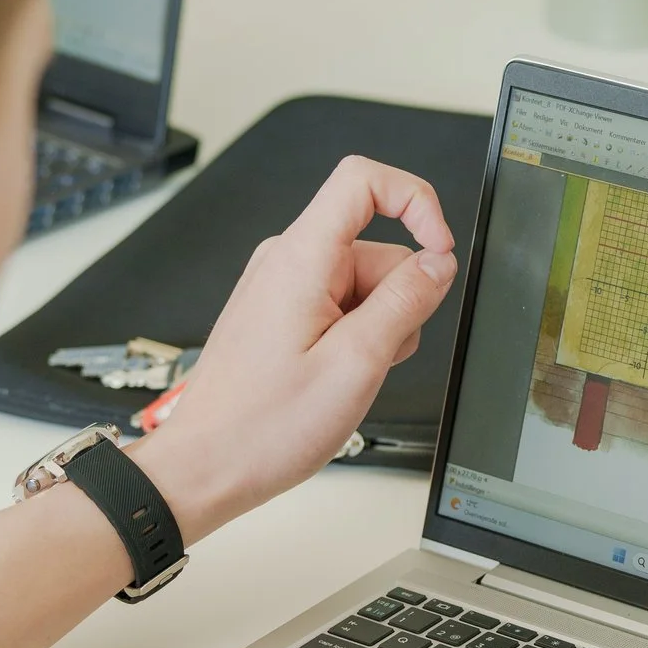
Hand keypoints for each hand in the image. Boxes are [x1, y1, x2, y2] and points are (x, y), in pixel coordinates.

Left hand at [129, 156, 455, 540]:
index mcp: (301, 258)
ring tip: (347, 376)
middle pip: (376, 249)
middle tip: (377, 357)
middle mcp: (286, 260)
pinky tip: (333, 378)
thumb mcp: (357, 364)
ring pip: (364, 284)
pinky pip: (340, 306)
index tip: (441, 250)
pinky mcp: (281, 312)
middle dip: (399, 301)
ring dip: (377, 328)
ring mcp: (282, 287)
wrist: (205, 466)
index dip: (416, 202)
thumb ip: (406, 303)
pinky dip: (354, 339)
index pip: (364, 180)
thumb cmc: (262, 427)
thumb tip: (439, 264)